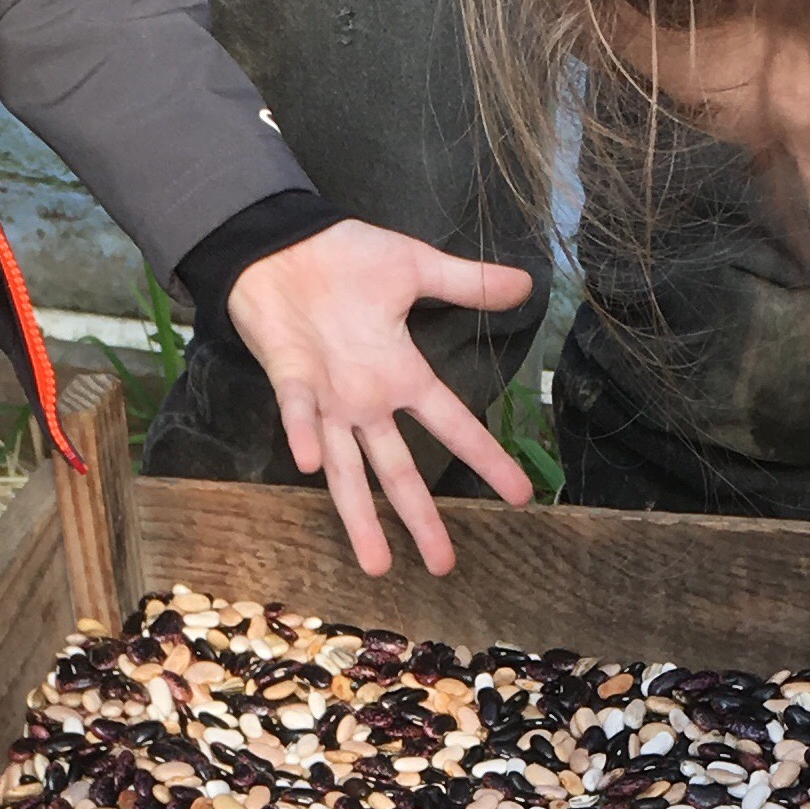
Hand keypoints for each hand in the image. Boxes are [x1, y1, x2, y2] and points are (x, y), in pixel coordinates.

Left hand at [226, 219, 535, 576]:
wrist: (283, 242)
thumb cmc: (345, 258)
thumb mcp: (415, 268)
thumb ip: (467, 283)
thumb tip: (525, 284)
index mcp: (400, 375)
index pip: (452, 424)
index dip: (485, 458)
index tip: (519, 496)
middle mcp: (366, 401)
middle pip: (398, 470)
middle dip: (420, 519)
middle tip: (442, 566)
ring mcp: (326, 397)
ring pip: (346, 468)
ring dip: (358, 515)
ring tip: (377, 564)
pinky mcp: (289, 378)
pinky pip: (296, 411)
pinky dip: (301, 434)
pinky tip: (309, 464)